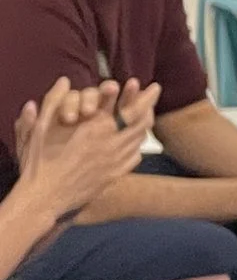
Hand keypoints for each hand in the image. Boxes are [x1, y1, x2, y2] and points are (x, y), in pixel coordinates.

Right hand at [12, 79, 154, 223]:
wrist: (44, 198)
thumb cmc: (39, 162)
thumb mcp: (39, 128)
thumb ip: (53, 101)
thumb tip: (63, 80)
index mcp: (94, 126)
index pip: (126, 105)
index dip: (138, 92)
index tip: (143, 83)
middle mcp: (110, 141)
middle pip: (140, 118)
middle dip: (149, 101)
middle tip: (155, 90)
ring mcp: (115, 159)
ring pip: (139, 136)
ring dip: (145, 121)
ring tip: (148, 111)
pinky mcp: (114, 175)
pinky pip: (134, 156)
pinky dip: (137, 145)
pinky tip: (136, 140)